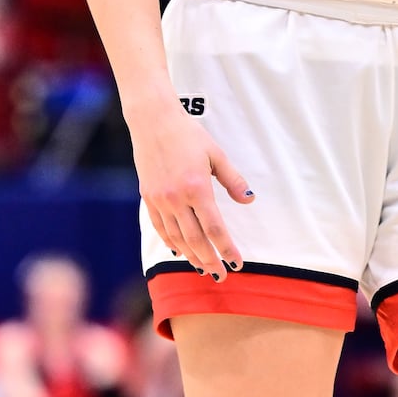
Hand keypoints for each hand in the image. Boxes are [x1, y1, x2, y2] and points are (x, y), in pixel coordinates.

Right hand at [131, 100, 252, 280]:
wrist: (153, 121)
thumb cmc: (188, 135)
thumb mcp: (216, 154)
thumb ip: (232, 180)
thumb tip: (249, 200)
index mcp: (197, 188)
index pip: (215, 228)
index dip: (227, 249)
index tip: (237, 263)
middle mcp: (176, 198)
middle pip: (195, 239)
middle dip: (210, 260)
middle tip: (221, 275)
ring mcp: (160, 200)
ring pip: (177, 238)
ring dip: (191, 256)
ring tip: (203, 268)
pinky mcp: (148, 197)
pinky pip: (160, 227)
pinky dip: (171, 242)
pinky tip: (179, 251)